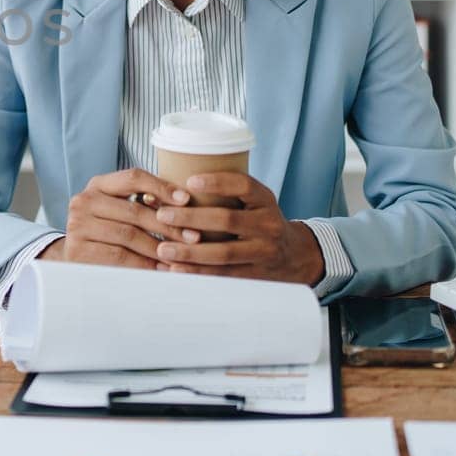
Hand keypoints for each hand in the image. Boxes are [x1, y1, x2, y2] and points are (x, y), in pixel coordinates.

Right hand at [37, 169, 191, 269]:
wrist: (74, 258)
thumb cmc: (107, 233)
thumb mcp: (121, 211)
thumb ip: (144, 203)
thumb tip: (186, 204)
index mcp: (98, 185)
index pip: (133, 177)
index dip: (162, 187)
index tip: (186, 200)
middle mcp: (84, 201)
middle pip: (134, 210)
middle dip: (168, 225)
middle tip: (194, 237)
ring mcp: (77, 225)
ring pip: (129, 235)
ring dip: (160, 248)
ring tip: (181, 256)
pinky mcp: (77, 250)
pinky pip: (119, 256)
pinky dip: (144, 264)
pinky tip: (161, 269)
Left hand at [149, 172, 324, 284]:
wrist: (293, 255)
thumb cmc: (258, 221)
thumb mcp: (253, 202)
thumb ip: (224, 194)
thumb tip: (171, 188)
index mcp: (265, 200)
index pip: (244, 185)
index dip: (217, 182)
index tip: (189, 181)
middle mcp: (268, 224)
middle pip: (228, 219)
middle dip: (191, 218)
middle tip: (162, 215)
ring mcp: (264, 251)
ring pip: (224, 252)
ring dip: (190, 252)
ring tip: (163, 249)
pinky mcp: (256, 275)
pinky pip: (224, 275)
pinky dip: (199, 272)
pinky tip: (177, 269)